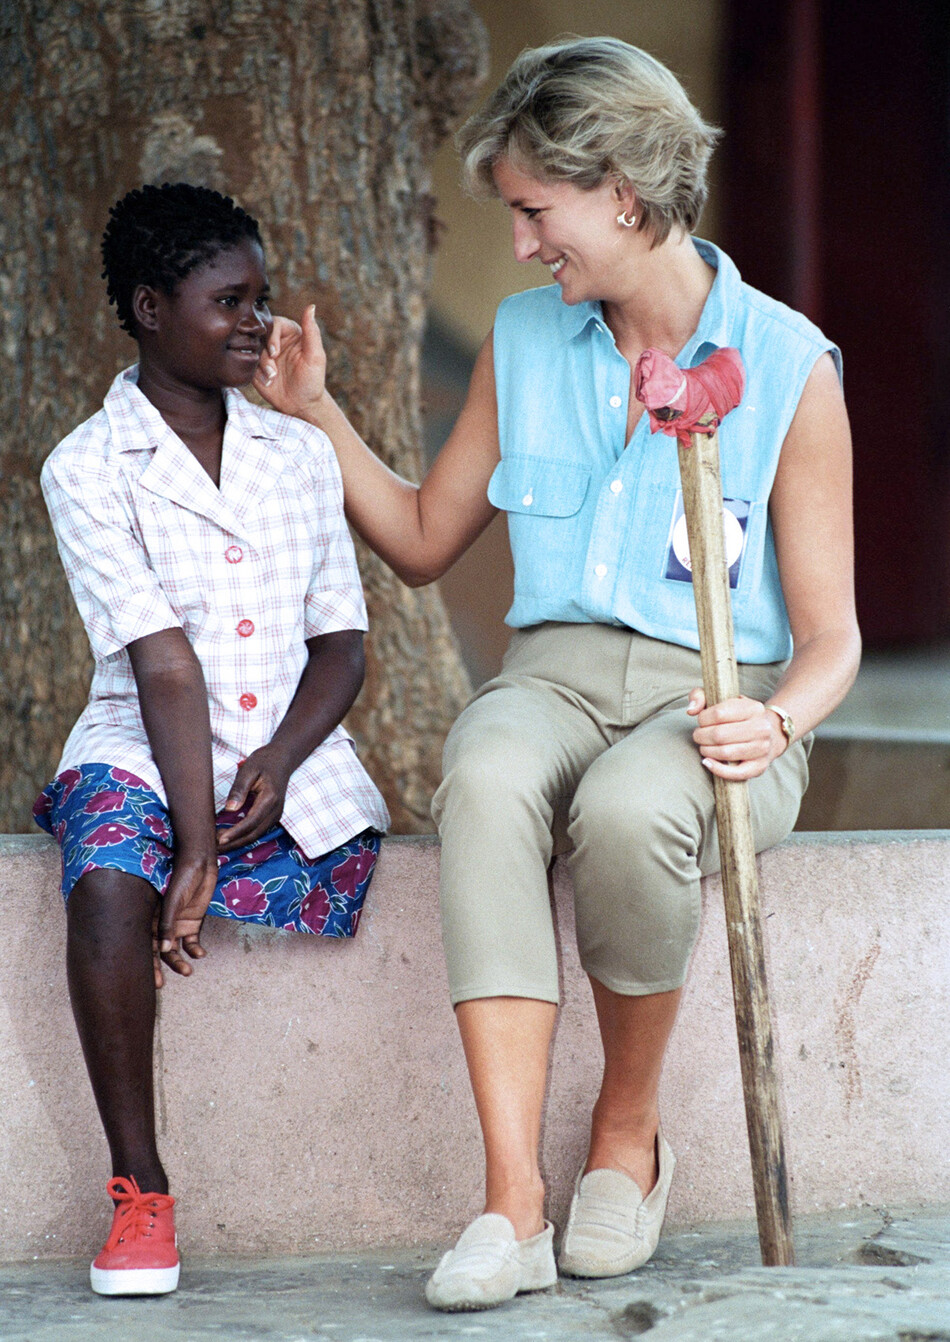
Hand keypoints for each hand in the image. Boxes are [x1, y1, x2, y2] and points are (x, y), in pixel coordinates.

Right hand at [158, 849, 217, 977]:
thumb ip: (168, 924)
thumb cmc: (181, 877)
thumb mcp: (173, 901)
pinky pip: (192, 942)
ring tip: (187, 972)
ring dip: (180, 961)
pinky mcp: (192, 922)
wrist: (199, 862)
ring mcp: (177, 924)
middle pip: (160, 952)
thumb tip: (165, 950)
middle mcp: (162, 925)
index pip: (146, 945)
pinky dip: (195, 950)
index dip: (148, 964)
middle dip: (161, 968)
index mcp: (150, 919)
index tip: (152, 980)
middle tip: (162, 985)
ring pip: (176, 950)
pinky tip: (200, 954)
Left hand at [216, 746, 290, 852]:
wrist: (282, 759)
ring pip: (256, 835)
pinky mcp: (271, 816)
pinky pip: (257, 831)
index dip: (235, 833)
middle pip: (254, 834)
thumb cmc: (264, 761)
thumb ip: (239, 789)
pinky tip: (229, 837)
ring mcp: (275, 815)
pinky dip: (243, 837)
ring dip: (237, 842)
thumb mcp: (248, 769)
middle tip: (213, 847)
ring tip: (217, 845)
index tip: (219, 839)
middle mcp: (275, 811)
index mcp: (270, 799)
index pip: (251, 822)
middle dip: (234, 843)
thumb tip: (230, 809)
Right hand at [253, 305, 326, 418]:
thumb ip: (312, 331)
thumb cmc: (313, 381)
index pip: (274, 323)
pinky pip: (246, 363)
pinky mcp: (256, 367)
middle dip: (264, 353)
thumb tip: (311, 306)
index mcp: (290, 332)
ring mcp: (264, 354)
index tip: (275, 352)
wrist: (302, 405)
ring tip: (272, 378)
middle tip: (273, 370)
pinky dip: (254, 373)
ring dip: (260, 365)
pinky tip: (266, 382)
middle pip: (259, 335)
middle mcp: (276, 340)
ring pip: (251, 349)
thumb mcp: (315, 356)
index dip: (271, 336)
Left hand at [687, 689, 785, 780]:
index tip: (702, 721)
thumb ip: (700, 696)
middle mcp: (761, 728)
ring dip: (706, 751)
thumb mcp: (722, 699)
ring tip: (703, 747)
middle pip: (719, 735)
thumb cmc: (737, 716)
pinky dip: (717, 769)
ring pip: (725, 752)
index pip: (718, 714)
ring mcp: (762, 748)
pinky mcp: (759, 766)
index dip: (702, 719)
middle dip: (701, 736)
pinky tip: (707, 762)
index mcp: (753, 708)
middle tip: (698, 736)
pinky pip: (736, 773)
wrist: (769, 734)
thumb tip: (691, 710)